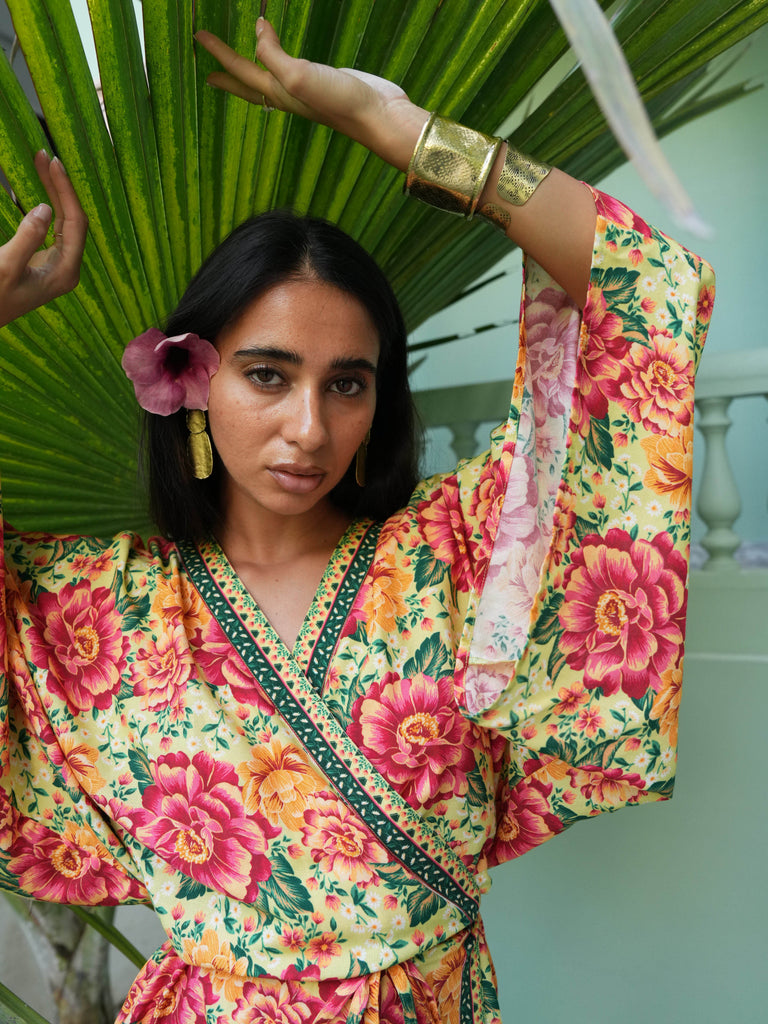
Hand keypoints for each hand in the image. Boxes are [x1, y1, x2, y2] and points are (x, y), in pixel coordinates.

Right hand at [0, 151, 87, 328]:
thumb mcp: (7, 266)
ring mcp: (57, 266)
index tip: (53, 163)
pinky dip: (45, 208)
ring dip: (52, 194)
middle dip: (59, 187)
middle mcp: (67, 268)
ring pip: (61, 222)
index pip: (75, 222)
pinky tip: (38, 190)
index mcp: (65, 271)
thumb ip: (28, 237)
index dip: (65, 190)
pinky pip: (51, 230)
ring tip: (41, 165)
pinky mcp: (44, 263)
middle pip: (71, 219)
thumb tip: (45, 208)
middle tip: (45, 156)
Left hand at [195, 18, 427, 172]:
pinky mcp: (324, 83)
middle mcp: (288, 95)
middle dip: (229, 78)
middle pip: (251, 86)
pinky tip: (284, 62)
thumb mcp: (298, 75)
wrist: (377, 115)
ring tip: (241, 68)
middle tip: (210, 74)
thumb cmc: (338, 100)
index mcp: (278, 93)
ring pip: (270, 80)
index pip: (242, 71)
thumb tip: (257, 31)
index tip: (199, 35)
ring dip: (252, 74)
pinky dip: (280, 63)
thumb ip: (273, 54)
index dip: (220, 54)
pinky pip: (292, 70)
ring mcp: (306, 90)